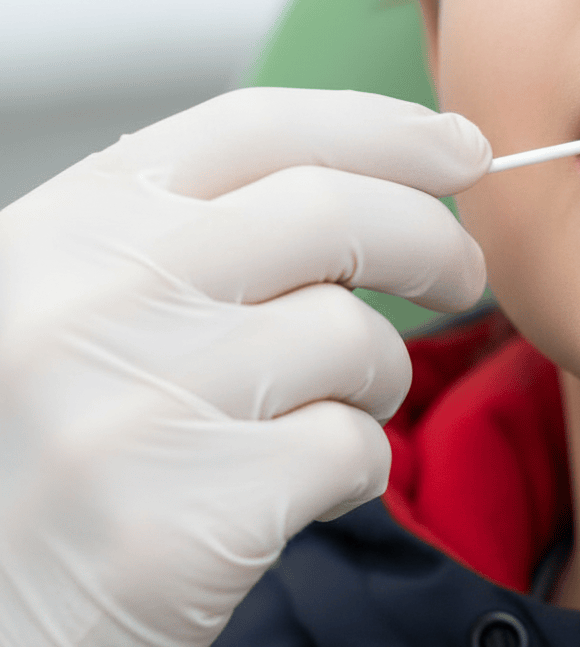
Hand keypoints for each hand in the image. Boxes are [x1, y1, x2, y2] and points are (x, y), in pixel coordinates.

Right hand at [0, 88, 491, 646]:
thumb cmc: (48, 475)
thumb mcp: (82, 320)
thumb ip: (193, 250)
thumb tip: (370, 199)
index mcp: (70, 230)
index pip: (259, 130)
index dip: (384, 131)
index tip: (464, 153)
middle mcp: (95, 299)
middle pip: (336, 215)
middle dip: (434, 244)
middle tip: (464, 279)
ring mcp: (142, 406)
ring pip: (355, 340)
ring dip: (377, 382)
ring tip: (324, 419)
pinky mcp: (194, 516)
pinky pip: (352, 449)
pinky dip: (356, 467)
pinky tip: (299, 494)